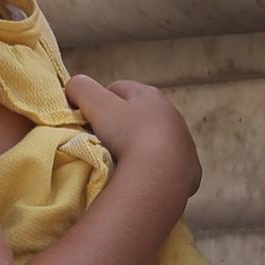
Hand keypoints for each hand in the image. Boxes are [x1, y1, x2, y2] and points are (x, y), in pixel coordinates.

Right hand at [65, 74, 201, 205]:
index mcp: (151, 96)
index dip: (101, 100)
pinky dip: (156, 170)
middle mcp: (173, 116)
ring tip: (123, 163)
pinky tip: (143, 179)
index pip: (120, 89)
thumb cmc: (127, 134)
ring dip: (142, 148)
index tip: (89, 117)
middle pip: (141, 115)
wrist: (159, 176)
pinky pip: (169, 167)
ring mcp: (184, 144)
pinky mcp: (190, 171)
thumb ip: (80, 88)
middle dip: (123, 124)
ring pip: (158, 141)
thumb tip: (73, 86)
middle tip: (104, 141)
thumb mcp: (95, 105)